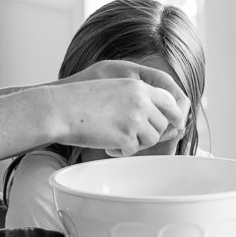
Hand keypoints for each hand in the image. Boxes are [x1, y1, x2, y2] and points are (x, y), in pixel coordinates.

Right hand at [49, 64, 189, 156]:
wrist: (61, 109)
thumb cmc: (81, 99)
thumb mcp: (113, 86)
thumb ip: (136, 96)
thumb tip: (154, 115)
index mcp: (138, 85)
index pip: (170, 101)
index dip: (174, 116)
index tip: (173, 126)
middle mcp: (140, 100)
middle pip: (162, 124)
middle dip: (150, 133)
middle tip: (131, 135)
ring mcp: (134, 118)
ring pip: (152, 139)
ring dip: (137, 142)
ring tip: (116, 139)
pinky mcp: (126, 136)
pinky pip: (134, 150)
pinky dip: (122, 151)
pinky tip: (107, 145)